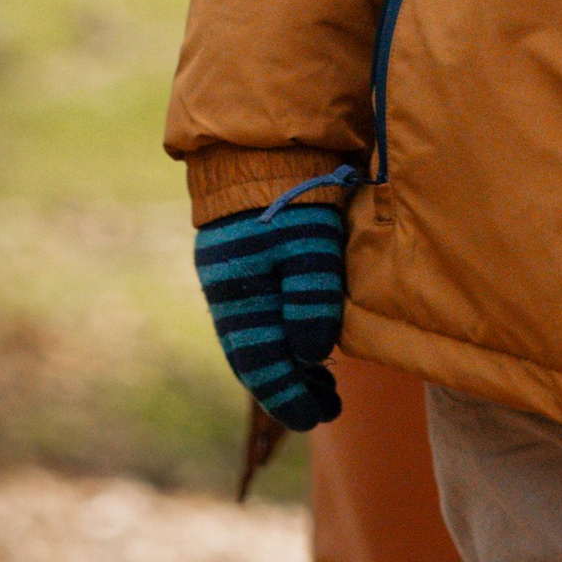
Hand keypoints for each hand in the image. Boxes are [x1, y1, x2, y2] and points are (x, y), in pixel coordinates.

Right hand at [194, 188, 349, 432]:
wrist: (261, 142)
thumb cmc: (288, 193)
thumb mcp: (309, 246)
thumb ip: (310, 301)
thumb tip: (313, 357)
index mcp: (238, 297)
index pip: (259, 366)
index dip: (287, 397)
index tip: (317, 419)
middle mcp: (230, 293)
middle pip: (257, 357)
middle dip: (292, 387)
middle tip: (331, 408)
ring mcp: (237, 276)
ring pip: (261, 337)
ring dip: (292, 364)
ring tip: (327, 383)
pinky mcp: (250, 259)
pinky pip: (265, 314)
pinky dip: (287, 336)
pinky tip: (311, 339)